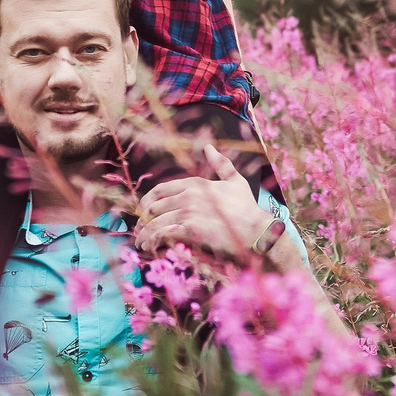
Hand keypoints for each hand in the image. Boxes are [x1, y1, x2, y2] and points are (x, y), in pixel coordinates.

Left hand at [134, 144, 272, 259]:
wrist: (255, 228)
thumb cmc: (247, 206)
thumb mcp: (234, 180)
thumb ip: (220, 164)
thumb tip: (209, 147)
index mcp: (195, 183)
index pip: (161, 189)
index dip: (147, 200)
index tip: (142, 210)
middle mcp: (187, 196)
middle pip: (154, 207)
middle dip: (143, 219)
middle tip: (139, 229)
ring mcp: (188, 213)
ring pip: (155, 222)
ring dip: (144, 233)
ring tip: (139, 242)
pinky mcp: (190, 230)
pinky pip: (163, 234)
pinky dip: (152, 241)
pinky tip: (149, 247)